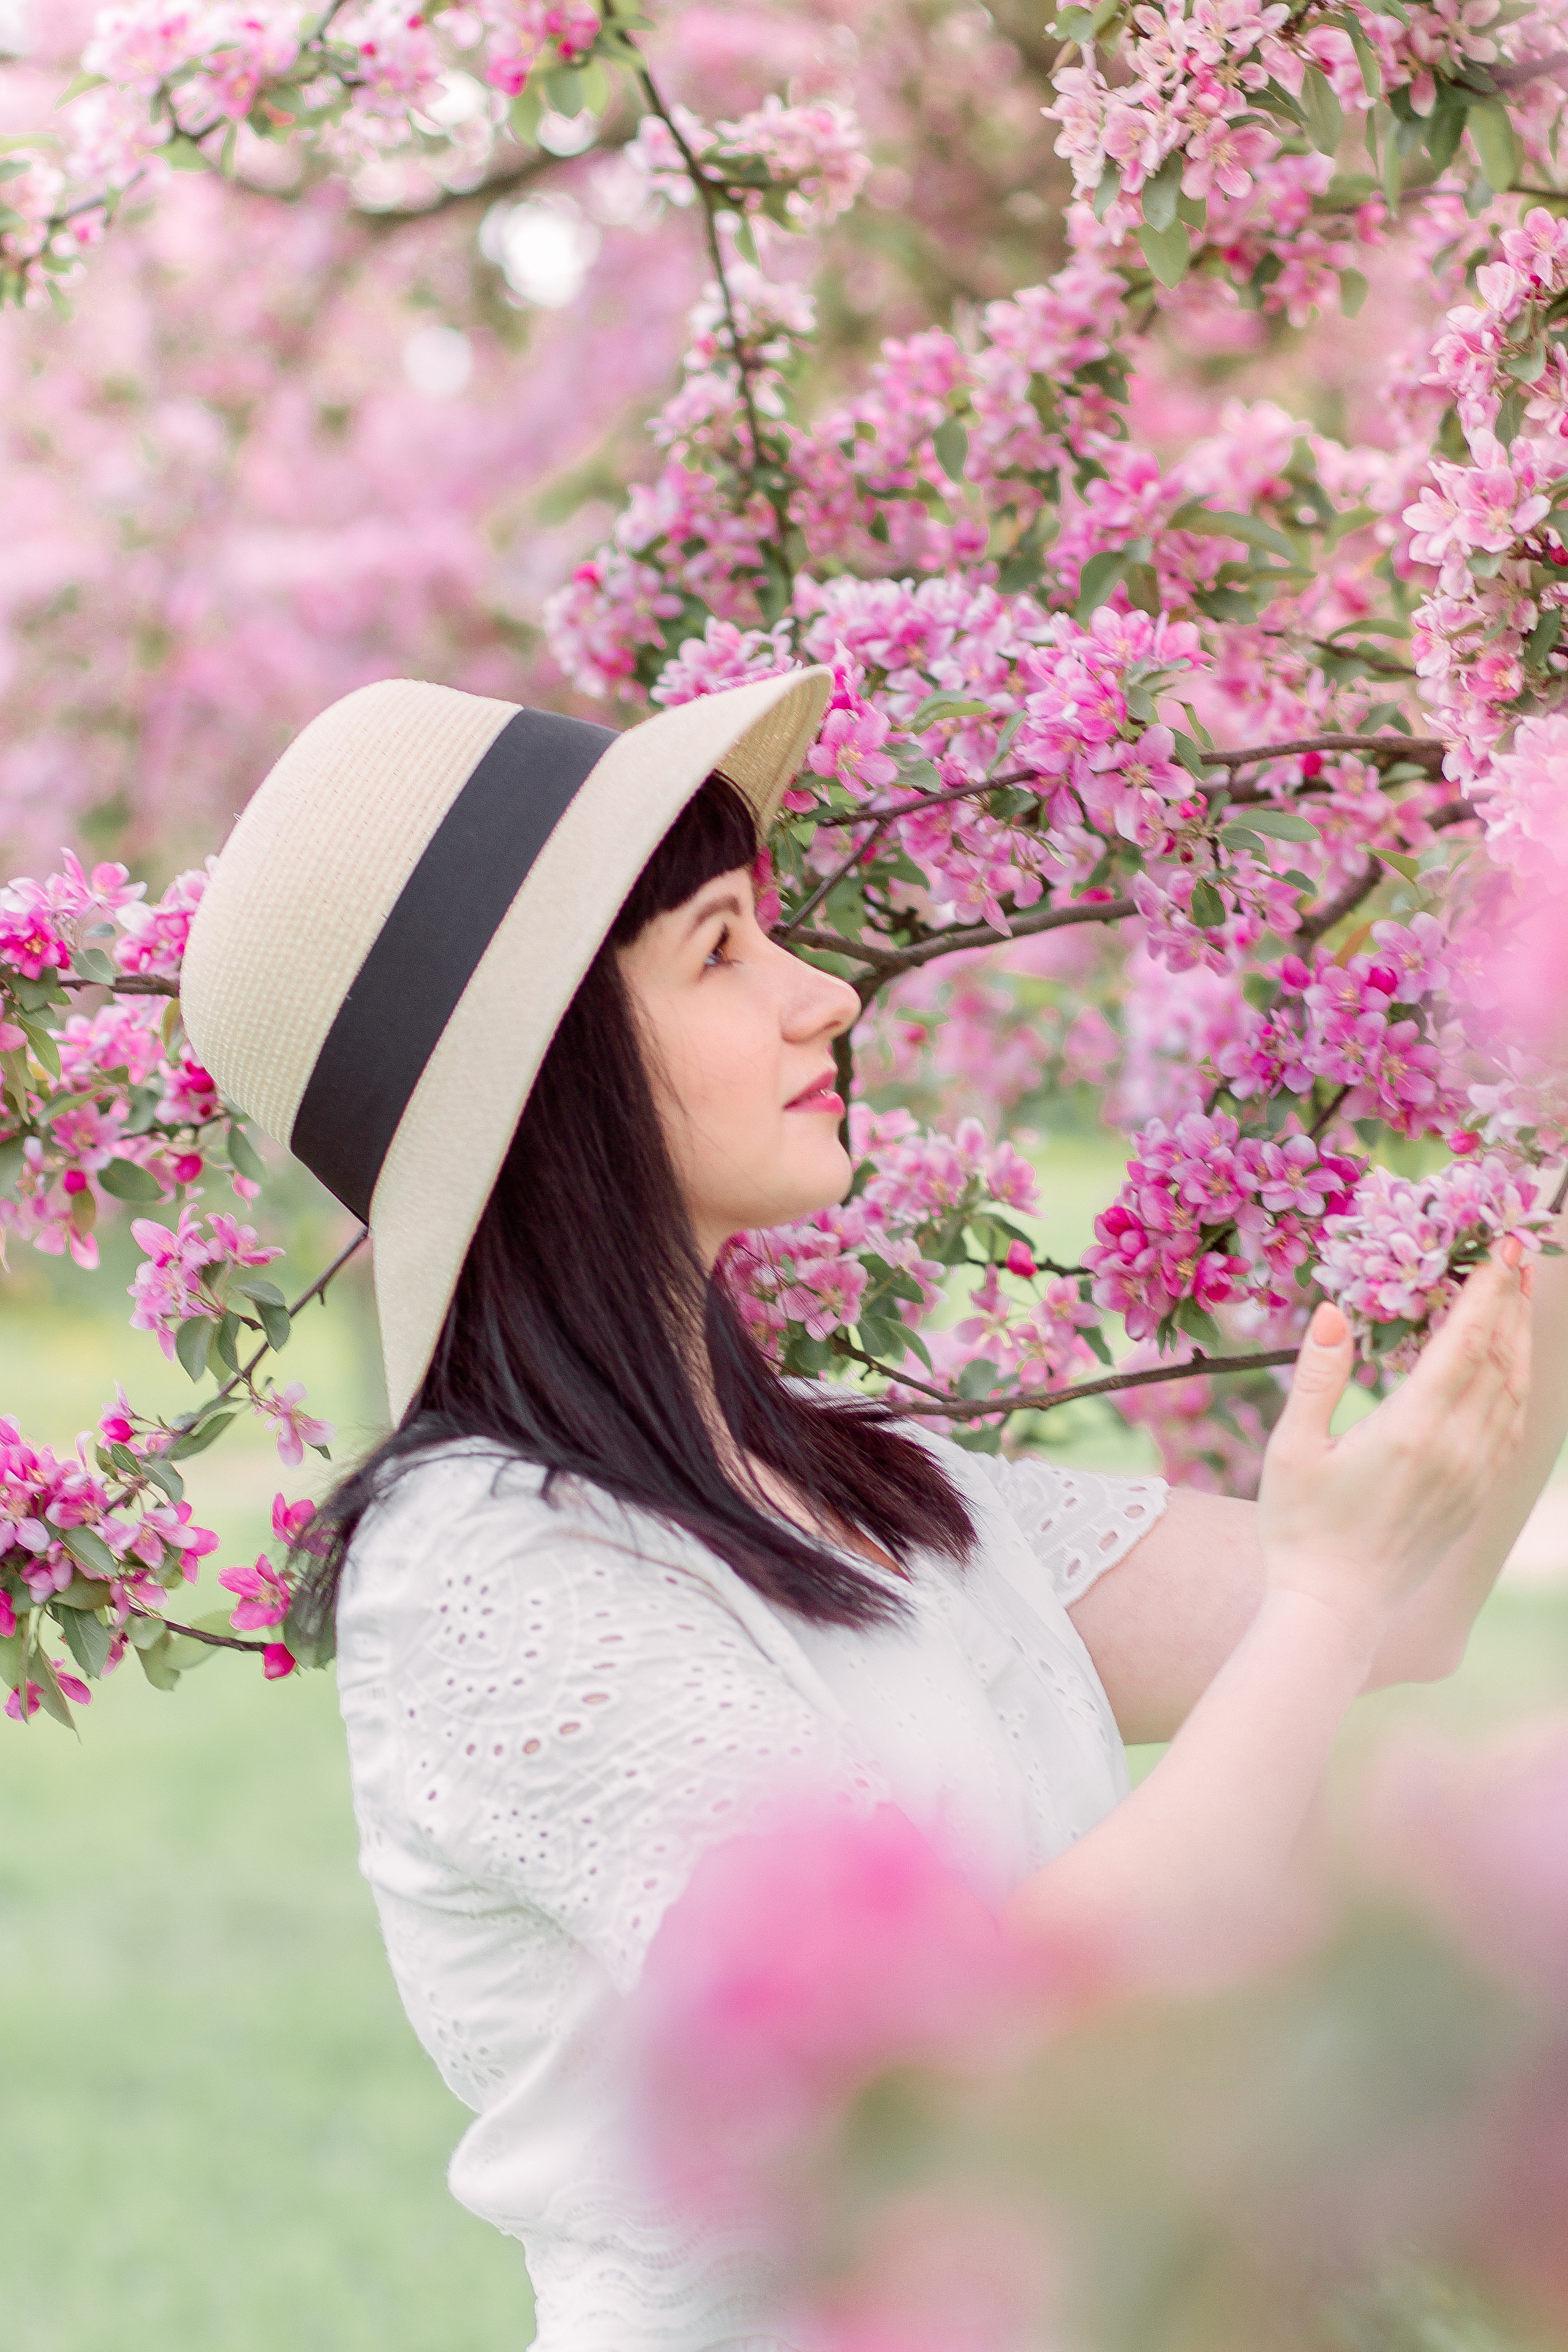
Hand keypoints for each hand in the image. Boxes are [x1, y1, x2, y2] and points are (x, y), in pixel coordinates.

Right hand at [1257, 1250, 1531, 1651]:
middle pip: (1498, 1360)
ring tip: (1517, 1298)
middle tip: (1515, 1254)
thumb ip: (1316, 1376)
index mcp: (1412, 1429)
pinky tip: (1509, 1369)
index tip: (1499, 1249)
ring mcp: (1472, 1476)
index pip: (1464, 1343)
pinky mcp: (1475, 1497)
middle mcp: (1455, 1449)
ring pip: (1512, 1394)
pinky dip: (1515, 1387)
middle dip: (1509, 1304)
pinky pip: (1510, 1429)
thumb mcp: (1292, 1448)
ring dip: (1517, 1341)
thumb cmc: (1300, 1528)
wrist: (1334, 1608)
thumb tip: (1329, 1310)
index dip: (1486, 1292)